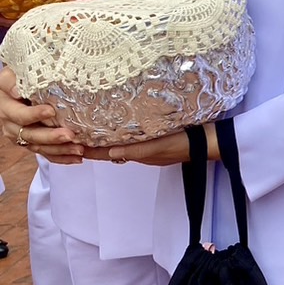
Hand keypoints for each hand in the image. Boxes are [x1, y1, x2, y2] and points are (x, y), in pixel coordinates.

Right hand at [0, 66, 82, 162]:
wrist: (16, 89)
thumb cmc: (20, 77)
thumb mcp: (13, 74)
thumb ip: (14, 80)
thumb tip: (19, 91)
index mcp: (6, 107)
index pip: (19, 115)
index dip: (33, 115)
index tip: (51, 111)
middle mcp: (11, 124)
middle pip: (30, 135)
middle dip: (51, 137)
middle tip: (70, 135)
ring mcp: (21, 135)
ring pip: (39, 147)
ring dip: (60, 150)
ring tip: (79, 150)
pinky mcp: (32, 142)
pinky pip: (46, 153)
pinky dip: (62, 157)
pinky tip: (77, 158)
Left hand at [85, 122, 217, 165]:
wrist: (209, 142)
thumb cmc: (186, 143)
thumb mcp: (159, 147)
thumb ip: (136, 150)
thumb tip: (110, 153)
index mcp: (139, 153)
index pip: (107, 153)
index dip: (90, 151)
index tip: (72, 145)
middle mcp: (142, 152)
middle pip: (111, 150)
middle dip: (94, 145)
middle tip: (77, 136)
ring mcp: (151, 147)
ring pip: (122, 145)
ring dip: (106, 141)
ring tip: (92, 131)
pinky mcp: (159, 139)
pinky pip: (135, 140)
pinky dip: (123, 137)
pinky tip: (123, 130)